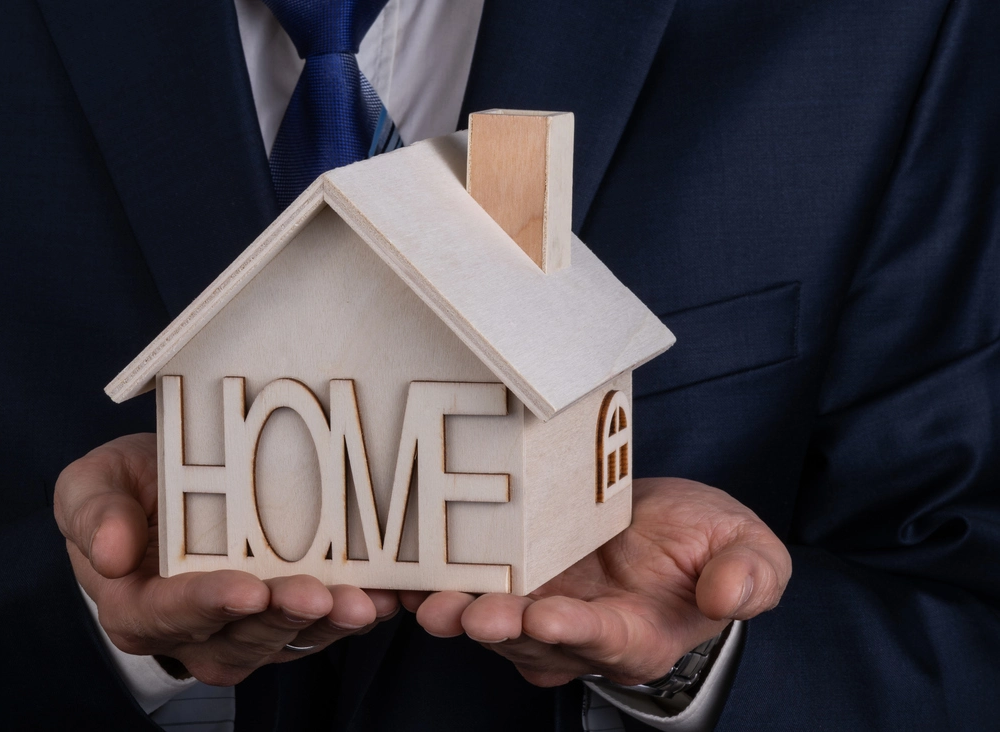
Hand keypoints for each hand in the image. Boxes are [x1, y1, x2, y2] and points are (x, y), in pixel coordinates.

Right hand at [54, 433, 398, 685]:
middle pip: (238, 636)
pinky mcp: (280, 620)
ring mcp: (239, 632)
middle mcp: (189, 634)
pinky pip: (316, 631)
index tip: (246, 588)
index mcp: (136, 607)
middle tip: (318, 594)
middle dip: (281, 617)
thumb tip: (111, 555)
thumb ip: (93, 516)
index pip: (169, 614)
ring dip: (325, 625)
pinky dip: (350, 617)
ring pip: (284, 642)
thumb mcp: (89, 485)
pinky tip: (383, 598)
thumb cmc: (125, 490)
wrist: (164, 489)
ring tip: (361, 603)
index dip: (209, 603)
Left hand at [402, 478, 790, 687]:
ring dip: (461, 614)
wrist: (666, 523)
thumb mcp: (749, 550)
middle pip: (533, 640)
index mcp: (638, 635)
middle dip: (500, 628)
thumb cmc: (709, 541)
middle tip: (470, 614)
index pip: (605, 640)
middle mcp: (580, 633)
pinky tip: (413, 577)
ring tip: (433, 602)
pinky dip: (442, 586)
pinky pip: (473, 587)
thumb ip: (749, 575)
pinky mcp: (511, 577)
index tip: (549, 618)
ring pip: (494, 621)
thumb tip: (729, 599)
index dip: (576, 632)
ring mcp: (540, 606)